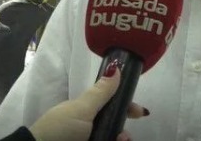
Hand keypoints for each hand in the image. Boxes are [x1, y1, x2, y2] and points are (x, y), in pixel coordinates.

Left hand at [29, 69, 147, 140]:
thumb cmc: (61, 128)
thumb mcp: (82, 108)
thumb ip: (101, 92)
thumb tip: (116, 67)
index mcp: (85, 110)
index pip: (110, 105)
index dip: (126, 106)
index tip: (139, 112)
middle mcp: (87, 125)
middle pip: (113, 123)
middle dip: (124, 128)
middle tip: (126, 135)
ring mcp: (87, 138)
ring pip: (111, 136)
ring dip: (120, 138)